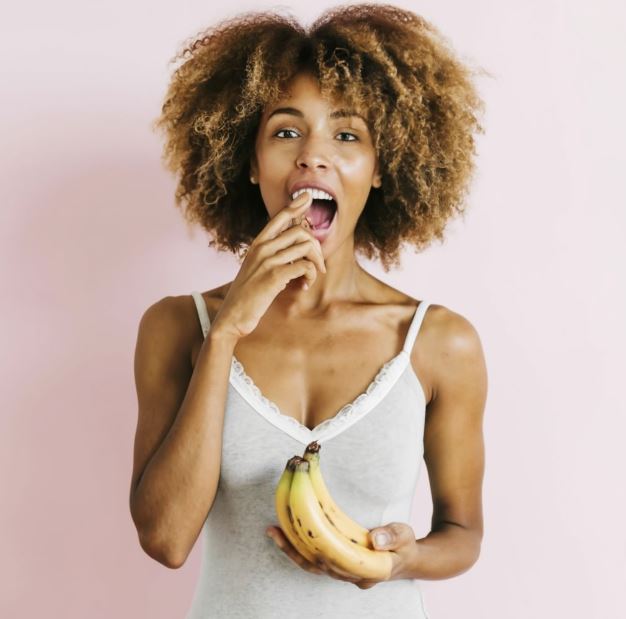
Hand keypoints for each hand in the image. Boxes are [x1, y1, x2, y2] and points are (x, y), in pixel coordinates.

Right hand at [211, 190, 326, 340]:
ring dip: (316, 264)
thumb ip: (272, 258)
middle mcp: (262, 248)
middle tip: (318, 266)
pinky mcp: (274, 276)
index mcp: (257, 244)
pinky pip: (305, 266)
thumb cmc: (247, 296)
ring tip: (310, 278)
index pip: (279, 218)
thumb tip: (296, 251)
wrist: (231, 317)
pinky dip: (310, 276)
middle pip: (300, 232)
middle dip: (316, 248)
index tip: (308, 197)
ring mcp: (267, 261)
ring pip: (306, 247)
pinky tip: (303, 287)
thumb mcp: (256, 270)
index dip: (295, 205)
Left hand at [266, 522, 417, 588]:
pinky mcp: (335, 564)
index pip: (337, 563)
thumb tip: (376, 539)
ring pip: (309, 563)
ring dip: (289, 547)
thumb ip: (393, 536)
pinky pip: (310, 559)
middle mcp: (349, 575)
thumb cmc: (404, 546)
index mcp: (366, 571)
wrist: (406, 559)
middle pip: (316, 564)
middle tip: (275, 527)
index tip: (307, 528)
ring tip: (272, 530)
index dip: (319, 547)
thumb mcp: (405, 536)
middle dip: (294, 545)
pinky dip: (295, 547)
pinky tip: (282, 532)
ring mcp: (340, 571)